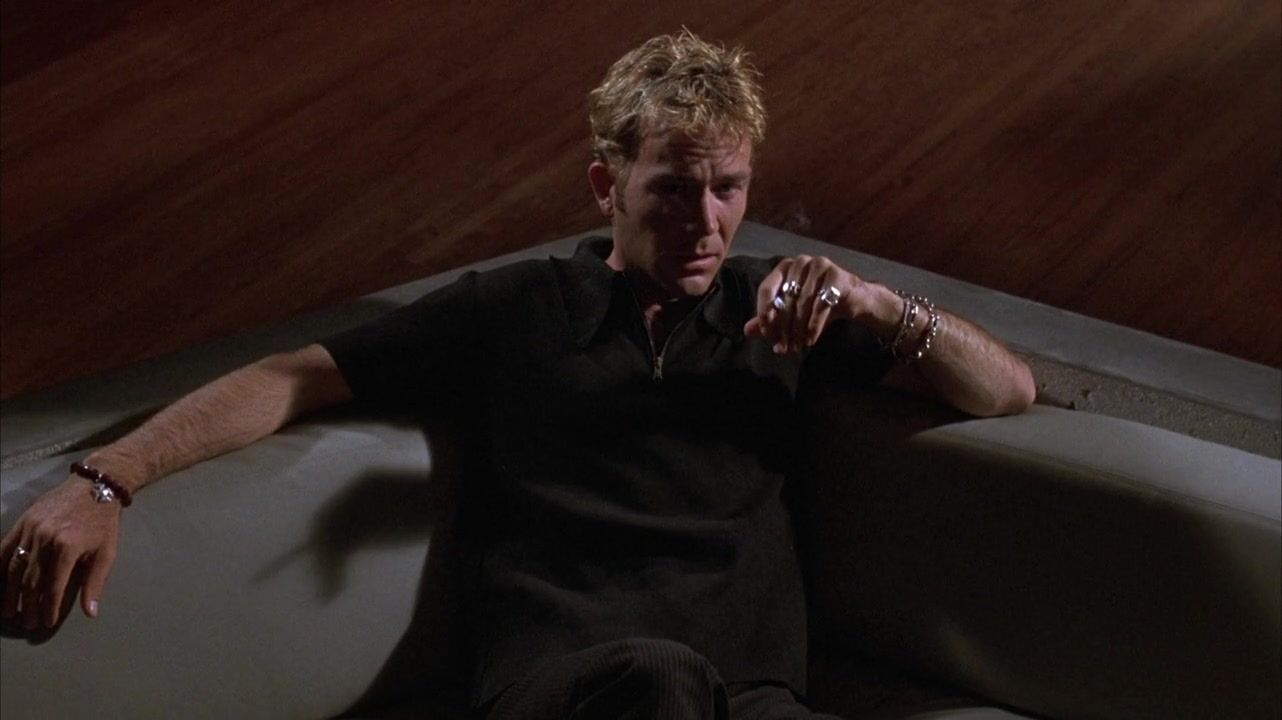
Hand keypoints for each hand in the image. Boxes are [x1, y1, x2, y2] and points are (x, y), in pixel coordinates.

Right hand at [1, 475, 119, 629]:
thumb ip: (95, 582)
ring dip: (10, 591)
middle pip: (31, 579)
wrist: (95, 485)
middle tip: (27, 622)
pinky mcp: (22, 521)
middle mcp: (45, 538)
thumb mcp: (107, 551)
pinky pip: (5, 547)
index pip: (54, 585)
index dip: (49, 607)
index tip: (46, 622)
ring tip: (9, 610)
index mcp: (68, 547)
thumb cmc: (103, 521)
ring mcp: (31, 529)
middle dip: (28, 604)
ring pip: (15, 566)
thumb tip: (90, 612)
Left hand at [744, 255, 870, 353]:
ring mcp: (819, 266)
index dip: (764, 313)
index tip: (766, 335)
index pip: (766, 289)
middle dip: (782, 328)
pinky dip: (813, 326)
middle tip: (783, 348)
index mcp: (784, 267)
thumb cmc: (818, 303)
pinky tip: (810, 340)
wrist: (853, 299)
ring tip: (796, 347)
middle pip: (785, 299)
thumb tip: (746, 331)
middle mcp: (800, 262)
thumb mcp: (792, 312)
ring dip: (797, 330)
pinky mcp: (836, 275)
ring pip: (802, 304)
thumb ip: (770, 318)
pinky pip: (820, 306)